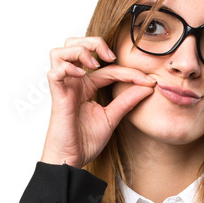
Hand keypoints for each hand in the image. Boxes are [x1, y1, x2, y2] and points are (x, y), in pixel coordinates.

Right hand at [40, 36, 156, 168]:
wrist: (73, 160)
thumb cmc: (86, 142)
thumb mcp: (112, 117)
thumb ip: (127, 101)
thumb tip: (148, 87)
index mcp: (86, 86)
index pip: (108, 67)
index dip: (129, 71)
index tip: (148, 81)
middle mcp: (74, 83)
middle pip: (75, 44)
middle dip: (94, 42)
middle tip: (110, 56)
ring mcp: (64, 88)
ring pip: (60, 51)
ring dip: (79, 50)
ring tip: (94, 64)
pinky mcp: (57, 96)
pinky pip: (55, 71)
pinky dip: (68, 67)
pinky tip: (81, 75)